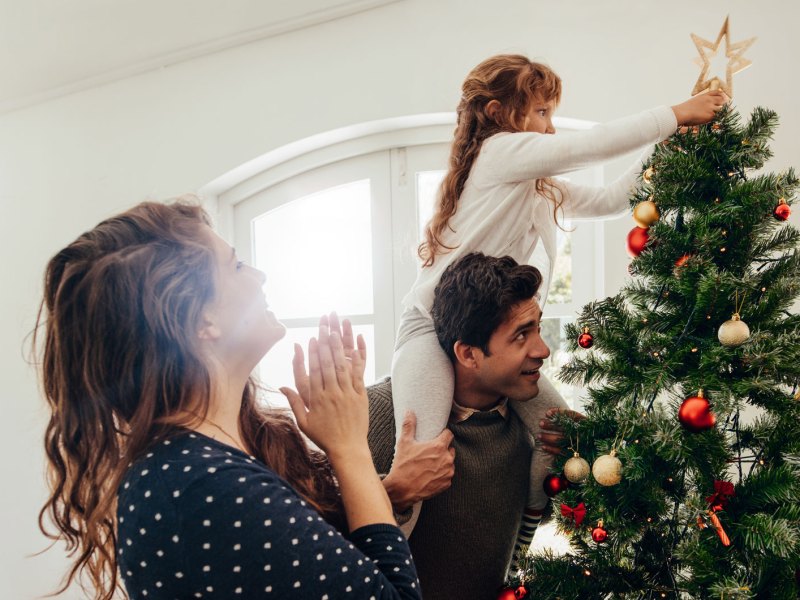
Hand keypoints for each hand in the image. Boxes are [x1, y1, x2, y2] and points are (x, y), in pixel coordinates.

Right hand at [281, 314, 368, 462]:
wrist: (347, 449)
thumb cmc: (324, 437)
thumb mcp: (304, 422)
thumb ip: (294, 402)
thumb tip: (282, 387)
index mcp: (317, 399)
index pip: (314, 371)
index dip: (312, 353)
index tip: (312, 339)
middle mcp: (332, 394)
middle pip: (327, 364)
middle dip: (325, 344)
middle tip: (324, 327)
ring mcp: (347, 394)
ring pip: (342, 367)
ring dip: (339, 348)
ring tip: (336, 332)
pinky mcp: (360, 396)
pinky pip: (358, 375)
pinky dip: (357, 361)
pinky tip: (355, 348)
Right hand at [382, 412, 454, 511]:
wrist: (402, 489)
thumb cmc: (403, 465)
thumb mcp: (404, 443)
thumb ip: (409, 425)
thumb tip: (409, 412)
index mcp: (439, 446)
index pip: (449, 434)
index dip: (443, 435)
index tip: (438, 436)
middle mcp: (447, 459)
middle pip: (450, 449)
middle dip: (443, 449)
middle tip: (430, 452)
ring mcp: (448, 472)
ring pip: (450, 463)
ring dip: (443, 462)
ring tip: (430, 464)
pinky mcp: (447, 484)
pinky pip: (447, 476)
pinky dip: (442, 475)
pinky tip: (431, 475)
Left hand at [537, 408, 584, 455]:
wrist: (595, 451)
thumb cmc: (585, 433)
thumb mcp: (581, 423)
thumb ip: (569, 418)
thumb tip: (548, 413)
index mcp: (585, 423)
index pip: (572, 415)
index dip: (559, 413)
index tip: (547, 412)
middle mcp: (583, 433)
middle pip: (565, 427)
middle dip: (551, 425)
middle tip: (540, 423)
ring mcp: (580, 444)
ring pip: (561, 440)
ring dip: (548, 438)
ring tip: (538, 436)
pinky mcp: (576, 454)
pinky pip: (562, 452)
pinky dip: (551, 449)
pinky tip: (543, 447)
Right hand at [671, 90, 727, 125]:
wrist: (682, 113)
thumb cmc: (683, 109)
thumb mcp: (693, 102)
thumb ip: (700, 103)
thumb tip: (702, 108)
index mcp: (704, 96)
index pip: (717, 92)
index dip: (721, 94)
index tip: (723, 97)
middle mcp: (709, 100)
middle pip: (721, 99)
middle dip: (723, 103)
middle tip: (724, 107)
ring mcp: (711, 107)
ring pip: (720, 109)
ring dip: (718, 112)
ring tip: (716, 115)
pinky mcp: (711, 115)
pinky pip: (716, 117)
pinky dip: (714, 118)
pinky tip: (709, 120)